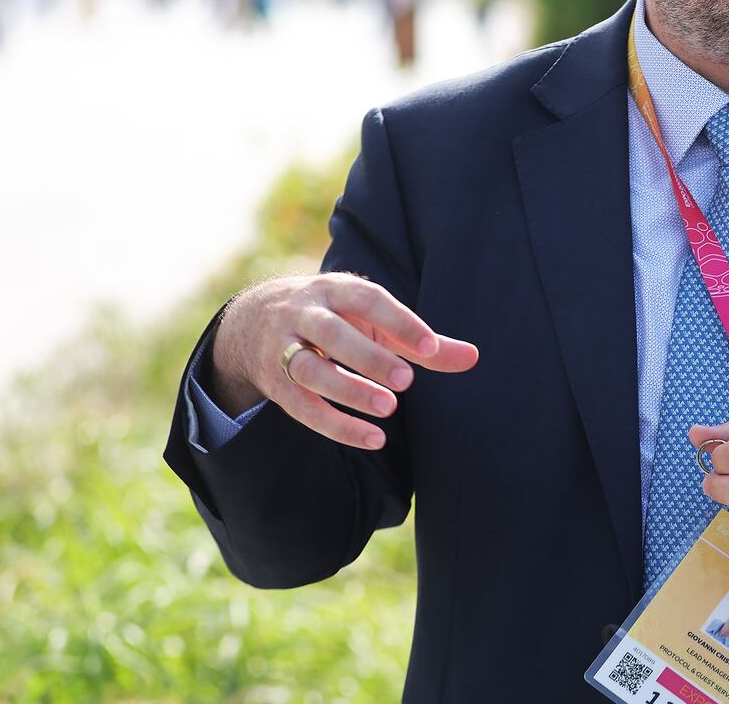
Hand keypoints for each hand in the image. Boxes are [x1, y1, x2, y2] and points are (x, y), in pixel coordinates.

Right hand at [210, 274, 477, 450]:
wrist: (253, 322)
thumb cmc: (337, 320)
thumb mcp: (375, 322)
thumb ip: (422, 342)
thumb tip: (475, 358)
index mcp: (335, 290)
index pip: (368, 301)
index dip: (400, 322)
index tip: (430, 349)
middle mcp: (304, 314)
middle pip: (333, 334)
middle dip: (369, 358)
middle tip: (407, 381)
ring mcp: (283, 348)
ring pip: (309, 370)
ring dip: (348, 391)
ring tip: (388, 409)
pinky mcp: (275, 384)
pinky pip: (301, 407)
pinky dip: (335, 425)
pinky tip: (373, 438)